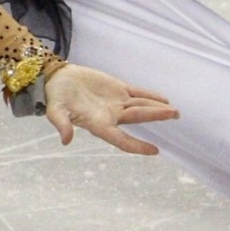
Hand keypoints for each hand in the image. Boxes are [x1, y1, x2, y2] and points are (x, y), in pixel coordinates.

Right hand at [41, 64, 177, 155]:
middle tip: (174, 115)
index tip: (155, 151)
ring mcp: (116, 102)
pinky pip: (137, 93)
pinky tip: (163, 99)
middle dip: (156, 116)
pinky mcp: (117, 89)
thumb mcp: (55, 111)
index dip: (137, 146)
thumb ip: (61, 125)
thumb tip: (65, 141)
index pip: (121, 139)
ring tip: (174, 111)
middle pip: (137, 117)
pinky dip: (150, 96)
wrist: (57, 79)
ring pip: (141, 105)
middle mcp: (111, 116)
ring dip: (157, 108)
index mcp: (98, 124)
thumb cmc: (56, 97)